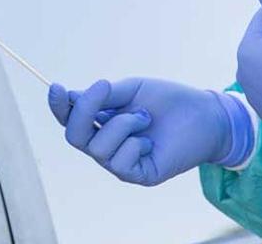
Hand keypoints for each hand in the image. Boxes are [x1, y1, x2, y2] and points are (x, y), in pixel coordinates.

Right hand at [47, 78, 249, 185]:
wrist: (204, 114)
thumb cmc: (168, 100)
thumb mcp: (132, 90)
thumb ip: (103, 96)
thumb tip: (71, 96)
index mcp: (101, 121)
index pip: (69, 118)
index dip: (58, 106)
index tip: (57, 87)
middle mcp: (105, 143)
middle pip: (74, 136)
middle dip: (84, 110)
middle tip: (104, 87)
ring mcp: (119, 162)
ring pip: (98, 147)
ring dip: (122, 123)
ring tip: (145, 117)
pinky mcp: (138, 175)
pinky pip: (120, 162)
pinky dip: (134, 143)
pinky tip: (151, 140)